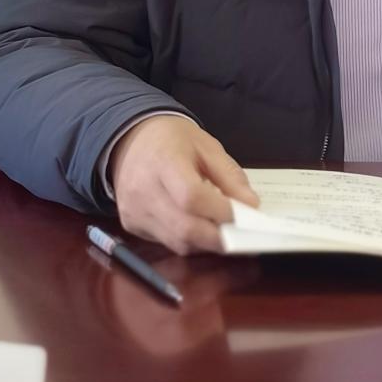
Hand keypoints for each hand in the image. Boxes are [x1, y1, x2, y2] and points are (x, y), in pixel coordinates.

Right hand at [108, 114, 257, 254]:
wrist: (130, 140)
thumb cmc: (172, 140)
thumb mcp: (207, 146)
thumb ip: (230, 176)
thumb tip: (251, 205)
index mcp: (163, 161)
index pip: (191, 196)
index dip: (220, 211)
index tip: (246, 215)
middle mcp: (143, 191)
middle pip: (185, 227)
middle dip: (219, 237)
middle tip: (243, 235)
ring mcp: (134, 211)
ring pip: (177, 242)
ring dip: (206, 242)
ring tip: (223, 231)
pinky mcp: (131, 225)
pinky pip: (166, 242)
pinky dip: (189, 240)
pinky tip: (200, 228)